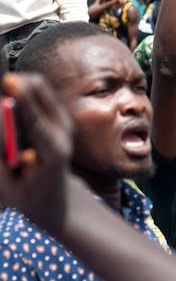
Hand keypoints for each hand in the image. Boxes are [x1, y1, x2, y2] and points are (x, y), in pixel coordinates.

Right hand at [0, 72, 72, 231]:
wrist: (53, 197)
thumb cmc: (26, 194)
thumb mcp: (7, 185)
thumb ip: (0, 156)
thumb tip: (0, 119)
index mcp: (54, 153)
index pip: (37, 122)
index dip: (22, 102)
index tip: (9, 82)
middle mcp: (63, 130)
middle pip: (41, 91)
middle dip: (18, 83)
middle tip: (1, 87)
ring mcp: (63, 119)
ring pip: (39, 86)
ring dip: (18, 87)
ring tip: (4, 109)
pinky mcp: (58, 113)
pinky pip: (37, 91)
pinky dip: (21, 93)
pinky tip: (13, 114)